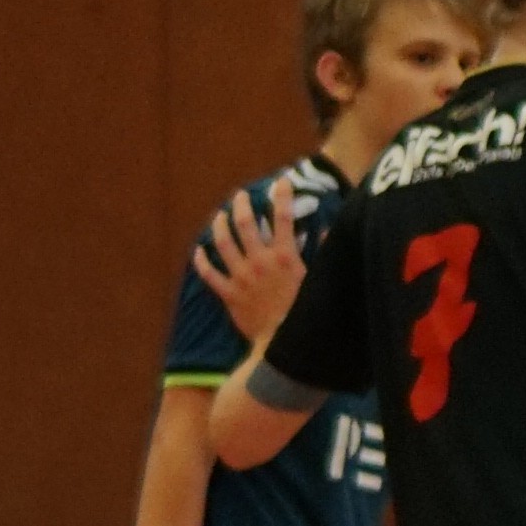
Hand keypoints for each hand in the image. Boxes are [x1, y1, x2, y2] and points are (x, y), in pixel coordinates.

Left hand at [197, 187, 312, 345]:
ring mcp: (241, 277)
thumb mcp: (320, 281)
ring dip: (219, 226)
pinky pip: (209, 274)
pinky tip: (198, 251)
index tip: (281, 181)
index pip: (283, 218)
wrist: (283, 344)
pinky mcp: (228, 293)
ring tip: (218, 215)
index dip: (282, 196)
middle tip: (240, 196)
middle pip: (244, 224)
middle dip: (241, 206)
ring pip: (223, 244)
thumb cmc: (306, 313)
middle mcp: (260, 262)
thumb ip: (323, 254)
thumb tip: (327, 231)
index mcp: (285, 257)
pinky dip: (201, 261)